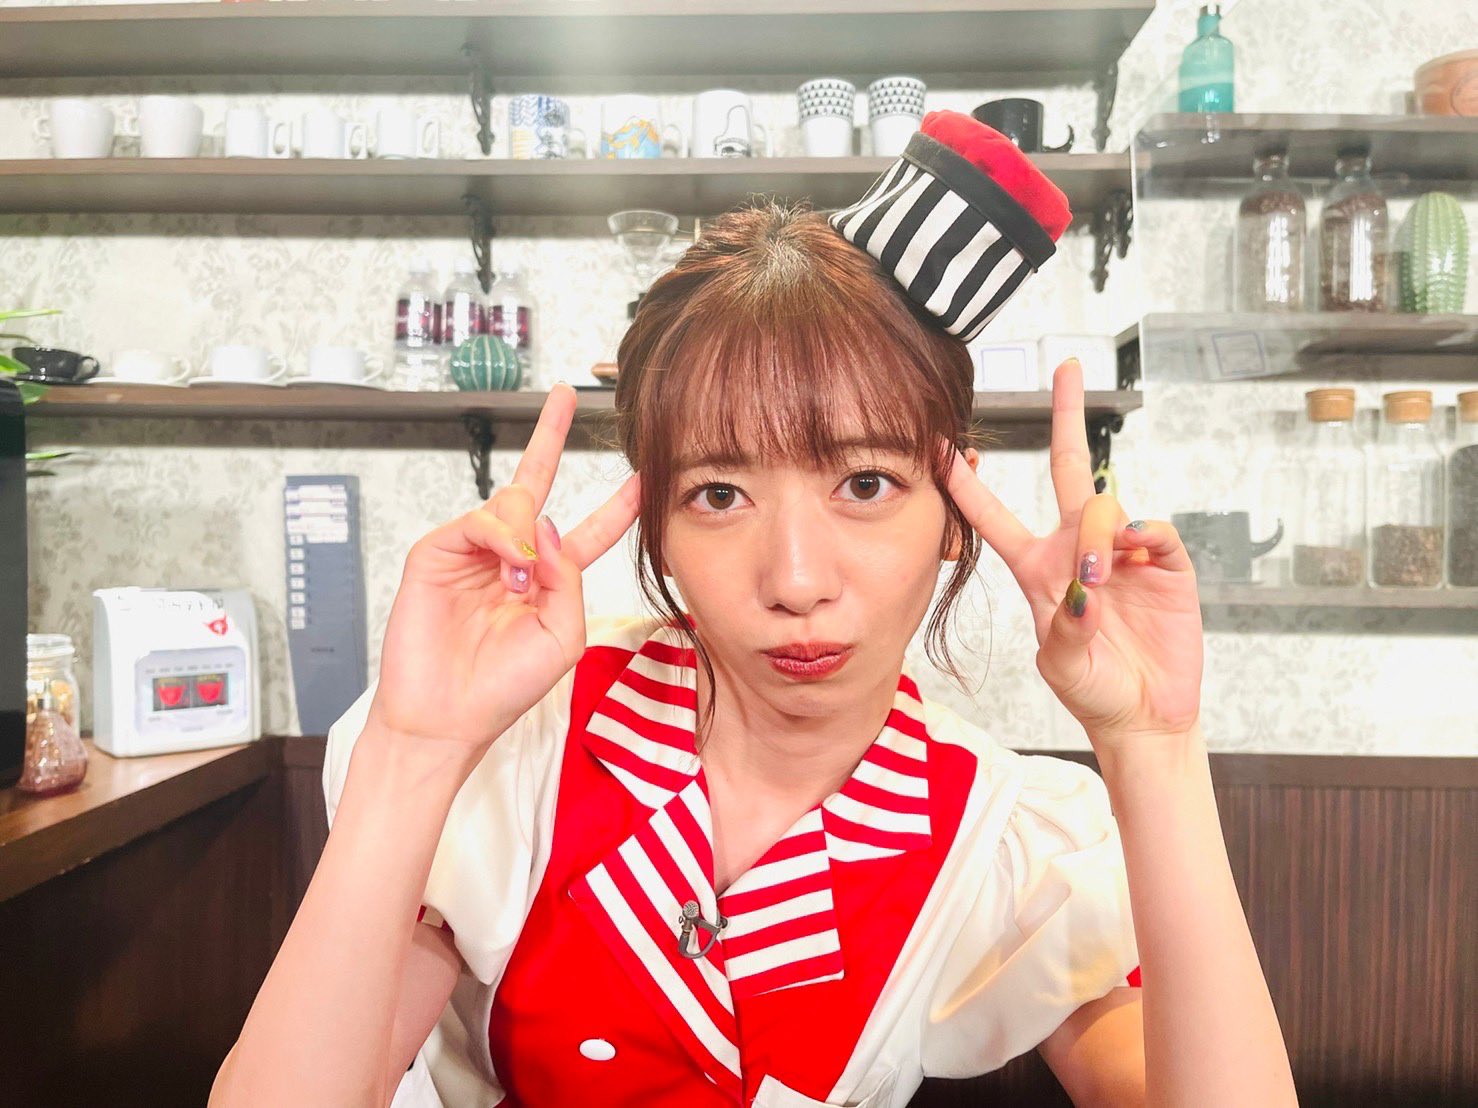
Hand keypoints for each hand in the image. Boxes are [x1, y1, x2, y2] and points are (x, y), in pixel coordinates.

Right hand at [372, 383, 640, 753]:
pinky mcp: (439, 551)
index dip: (617, 505)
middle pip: (537, 484)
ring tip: (521, 582)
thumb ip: (569, 577)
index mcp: (550, 581)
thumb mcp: (564, 636)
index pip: (589, 531)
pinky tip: (509, 566)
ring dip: (527, 536)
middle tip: (565, 396)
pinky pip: (481, 519)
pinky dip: (502, 536)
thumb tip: (545, 522)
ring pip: (514, 504)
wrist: (447, 716)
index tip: (641, 475)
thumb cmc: (504, 688)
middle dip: (550, 436)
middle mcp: (513, 559)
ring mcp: (475, 552)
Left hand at [943, 359, 1202, 753]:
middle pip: (1068, 467)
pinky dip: (1141, 537)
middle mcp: (1076, 547)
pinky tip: (1133, 559)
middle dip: (1065, 415)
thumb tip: (1084, 587)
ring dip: (1097, 535)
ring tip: (1098, 581)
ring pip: (1104, 505)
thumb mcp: (1060, 664)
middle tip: (1065, 367)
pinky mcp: (1163, 562)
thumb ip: (1065, 627)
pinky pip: (1152, 528)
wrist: (1144, 715)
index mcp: (1036, 567)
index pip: (993, 516)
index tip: (945, 443)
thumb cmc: (1091, 689)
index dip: (967, 483)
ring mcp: (1120, 550)